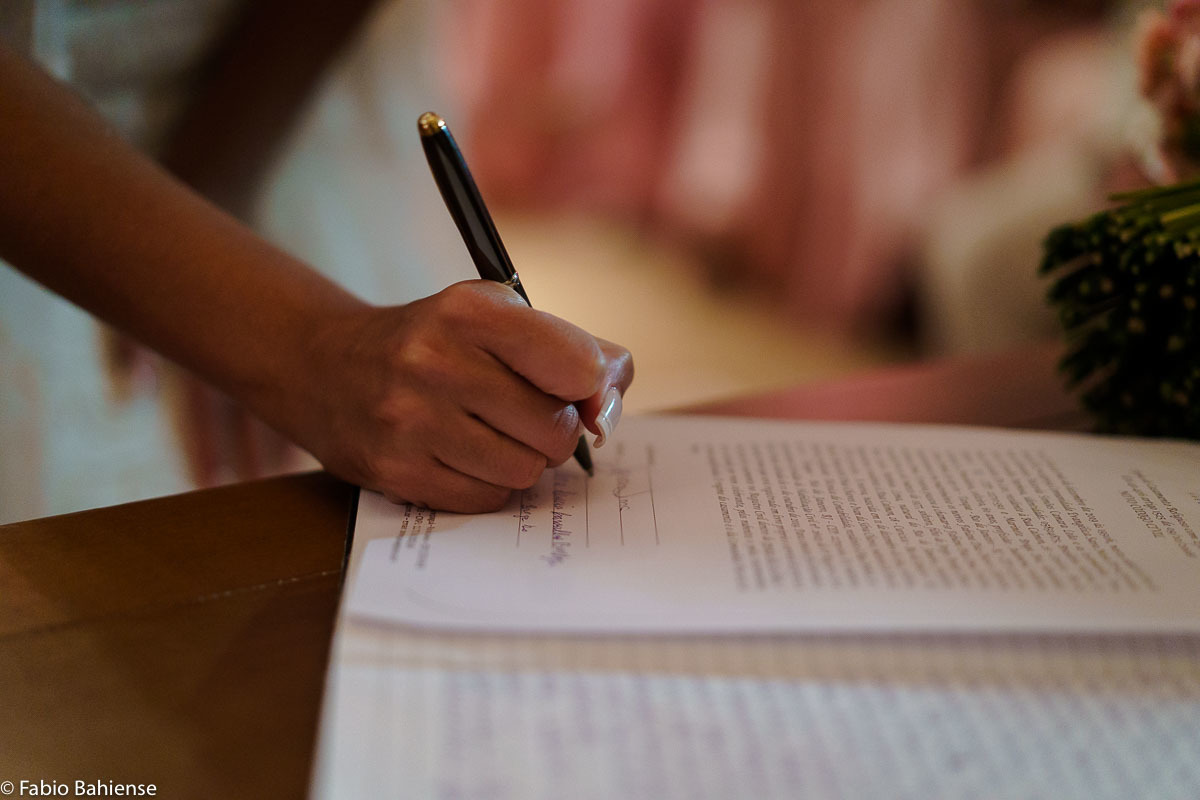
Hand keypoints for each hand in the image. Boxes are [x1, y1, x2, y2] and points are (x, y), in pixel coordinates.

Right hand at [276, 280, 632, 511]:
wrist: (326, 367)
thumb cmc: (433, 341)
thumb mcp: (496, 316)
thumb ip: (573, 349)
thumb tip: (613, 404)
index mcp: (470, 311)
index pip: (578, 368)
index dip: (589, 388)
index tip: (573, 389)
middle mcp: (435, 362)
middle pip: (557, 431)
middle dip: (554, 430)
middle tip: (524, 414)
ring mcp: (410, 421)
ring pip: (525, 473)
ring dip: (522, 461)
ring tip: (490, 433)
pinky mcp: (395, 470)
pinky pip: (486, 500)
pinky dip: (488, 484)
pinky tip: (461, 455)